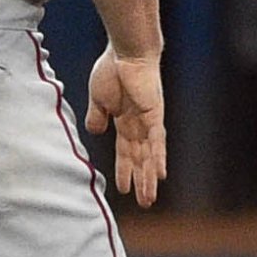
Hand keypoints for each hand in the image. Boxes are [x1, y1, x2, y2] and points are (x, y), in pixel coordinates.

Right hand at [86, 48, 165, 207]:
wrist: (125, 53)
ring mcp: (148, 121)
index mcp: (124, 121)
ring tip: (149, 198)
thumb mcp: (98, 99)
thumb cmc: (111, 70)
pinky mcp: (154, 115)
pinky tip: (160, 174)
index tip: (122, 189)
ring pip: (149, 156)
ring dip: (149, 177)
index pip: (125, 152)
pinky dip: (159, 157)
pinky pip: (157, 141)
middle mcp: (139, 125)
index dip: (124, 170)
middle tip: (145, 203)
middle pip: (140, 159)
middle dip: (141, 180)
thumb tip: (95, 132)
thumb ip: (97, 116)